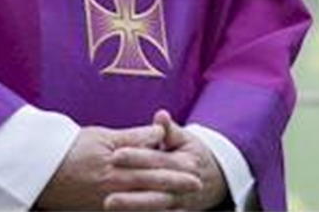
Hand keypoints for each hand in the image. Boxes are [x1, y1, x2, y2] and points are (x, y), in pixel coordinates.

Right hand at [36, 123, 202, 209]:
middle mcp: (113, 186)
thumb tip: (157, 132)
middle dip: (176, 186)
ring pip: (142, 205)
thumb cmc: (71, 149)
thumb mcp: (102, 136)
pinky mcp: (98, 211)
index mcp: (116, 165)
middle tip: (198, 185)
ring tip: (184, 204)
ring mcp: (106, 202)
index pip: (152, 165)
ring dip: (164, 204)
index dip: (175, 167)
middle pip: (151, 186)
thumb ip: (132, 136)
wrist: (39, 171)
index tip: (195, 167)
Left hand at [104, 110, 227, 210]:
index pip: (157, 159)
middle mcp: (184, 186)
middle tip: (107, 192)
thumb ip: (169, 129)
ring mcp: (180, 203)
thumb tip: (161, 115)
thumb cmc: (190, 153)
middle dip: (131, 191)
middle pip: (155, 188)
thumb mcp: (184, 139)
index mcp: (185, 163)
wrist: (210, 180)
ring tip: (108, 204)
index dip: (136, 157)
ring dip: (133, 207)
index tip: (114, 155)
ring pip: (155, 207)